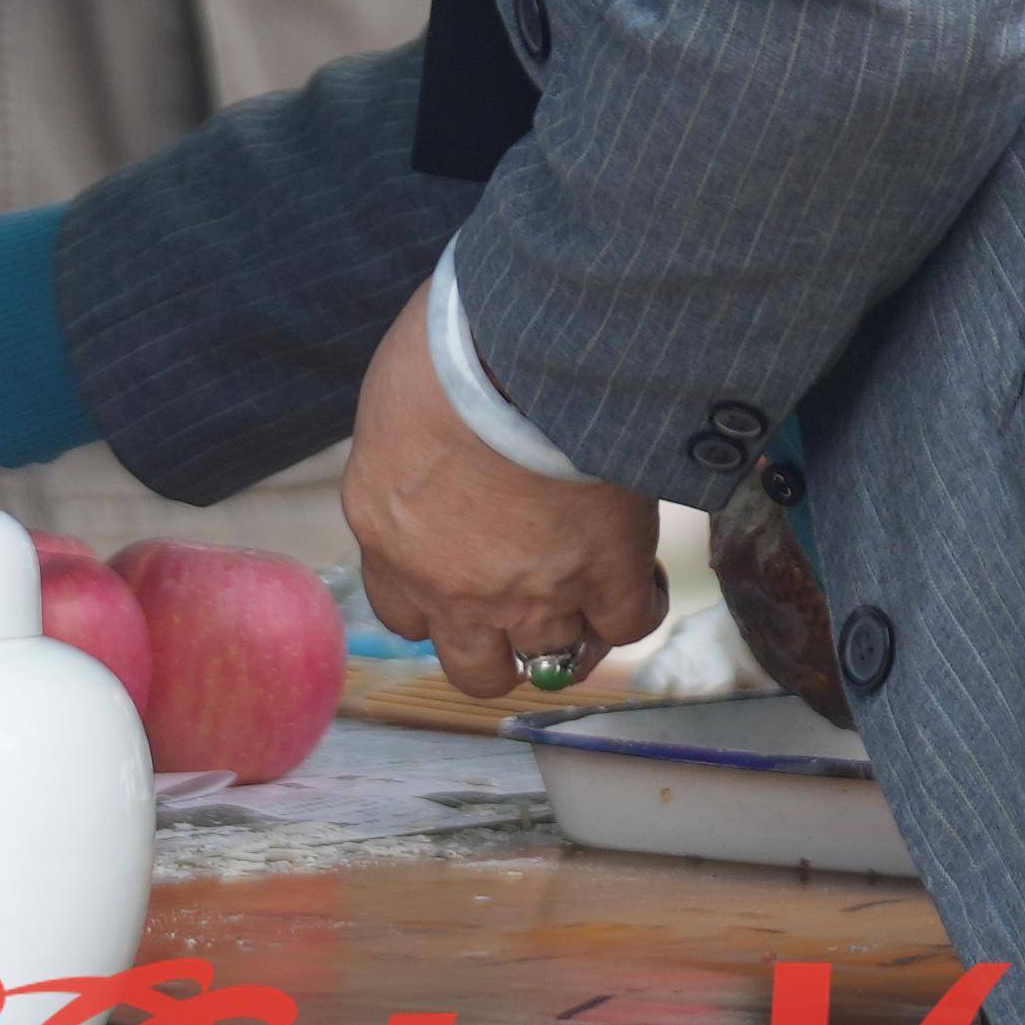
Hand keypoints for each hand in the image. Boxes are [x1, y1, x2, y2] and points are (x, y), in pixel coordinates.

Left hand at [345, 285, 665, 698]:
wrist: (513, 355)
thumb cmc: (444, 356)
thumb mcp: (398, 414)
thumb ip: (414, 465)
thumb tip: (440, 459)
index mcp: (387, 537)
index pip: (404, 616)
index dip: (440, 608)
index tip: (466, 581)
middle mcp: (449, 585)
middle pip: (476, 668)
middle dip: (502, 651)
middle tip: (530, 609)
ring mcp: (530, 592)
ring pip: (554, 662)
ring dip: (574, 634)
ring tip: (593, 593)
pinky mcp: (605, 577)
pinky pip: (626, 626)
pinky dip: (635, 605)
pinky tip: (638, 571)